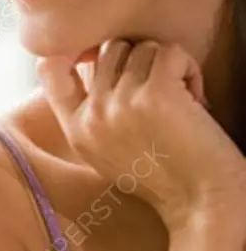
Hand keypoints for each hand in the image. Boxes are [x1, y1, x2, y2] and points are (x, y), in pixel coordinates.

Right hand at [38, 40, 245, 232]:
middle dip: (139, 62)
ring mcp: (120, 104)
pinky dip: (188, 69)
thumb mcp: (107, 152)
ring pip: (142, 47)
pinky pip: (169, 51)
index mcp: (76, 130)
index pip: (49, 67)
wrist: (201, 203)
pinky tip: (195, 100)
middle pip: (110, 49)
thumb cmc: (164, 176)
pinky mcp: (154, 95)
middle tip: (160, 93)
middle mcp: (92, 116)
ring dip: (168, 67)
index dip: (77, 51)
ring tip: (180, 100)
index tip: (105, 62)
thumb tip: (89, 60)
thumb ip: (91, 112)